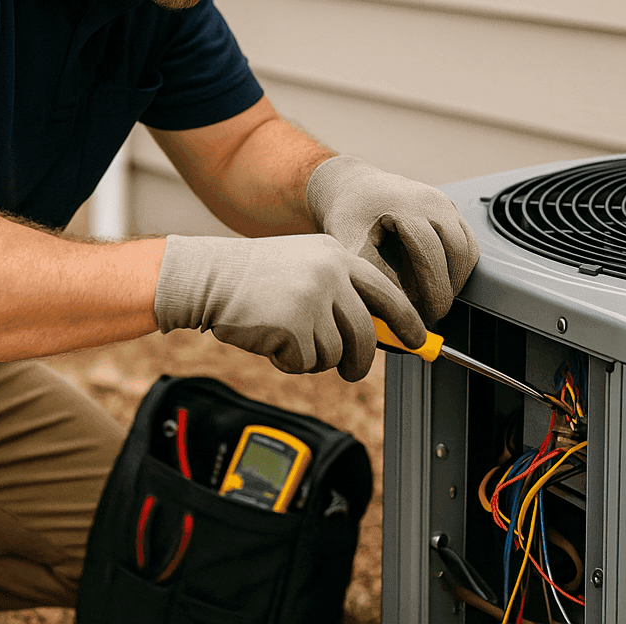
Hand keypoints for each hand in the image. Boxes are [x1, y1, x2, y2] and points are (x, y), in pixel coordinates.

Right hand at [153, 233, 426, 381]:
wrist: (209, 277)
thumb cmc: (255, 278)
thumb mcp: (305, 268)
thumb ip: (341, 292)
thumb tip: (379, 334)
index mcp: (337, 256)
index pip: (387, 292)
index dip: (406, 321)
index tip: (416, 340)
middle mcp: (330, 273)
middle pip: (366, 333)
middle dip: (360, 360)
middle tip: (351, 370)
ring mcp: (313, 299)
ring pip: (335, 352)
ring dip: (314, 357)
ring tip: (287, 337)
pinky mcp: (294, 325)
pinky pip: (307, 362)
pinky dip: (290, 362)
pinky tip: (271, 340)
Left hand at [306, 155, 478, 325]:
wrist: (356, 188)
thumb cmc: (350, 215)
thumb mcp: (350, 245)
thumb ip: (373, 275)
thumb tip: (399, 309)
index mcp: (406, 206)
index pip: (431, 254)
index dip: (432, 290)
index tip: (424, 315)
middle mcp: (432, 201)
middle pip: (457, 253)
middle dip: (446, 289)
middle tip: (431, 315)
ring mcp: (445, 205)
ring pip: (468, 251)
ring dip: (456, 280)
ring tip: (432, 299)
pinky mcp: (452, 212)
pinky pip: (467, 245)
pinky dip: (457, 268)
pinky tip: (435, 282)